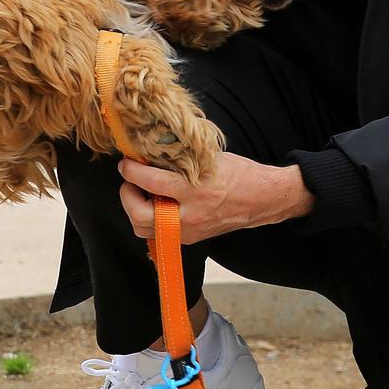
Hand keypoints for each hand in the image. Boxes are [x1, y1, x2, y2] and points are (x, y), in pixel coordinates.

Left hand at [118, 154, 312, 246]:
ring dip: (136, 210)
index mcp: (195, 190)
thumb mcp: (209, 159)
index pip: (150, 182)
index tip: (126, 164)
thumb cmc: (239, 174)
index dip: (131, 171)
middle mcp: (189, 215)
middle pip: (139, 215)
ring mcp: (188, 231)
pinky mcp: (190, 238)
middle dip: (127, 196)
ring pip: (144, 229)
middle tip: (129, 181)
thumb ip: (180, 159)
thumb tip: (151, 150)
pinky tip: (157, 203)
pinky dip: (151, 218)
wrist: (262, 199)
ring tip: (141, 193)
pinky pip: (158, 233)